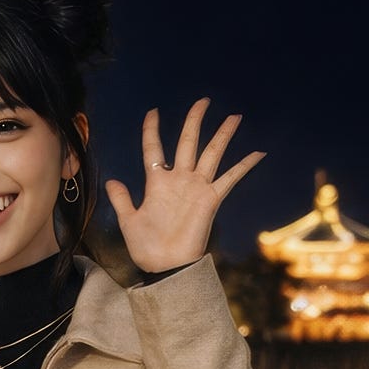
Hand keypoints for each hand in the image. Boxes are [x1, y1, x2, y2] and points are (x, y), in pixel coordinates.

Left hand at [104, 99, 264, 274]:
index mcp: (156, 182)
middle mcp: (179, 180)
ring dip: (222, 135)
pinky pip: (230, 179)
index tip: (153, 112)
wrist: (165, 267)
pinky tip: (258, 153)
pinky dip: (243, 166)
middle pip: (187, 142)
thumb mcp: (129, 221)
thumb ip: (122, 200)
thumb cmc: (147, 247)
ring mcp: (196, 188)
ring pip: (211, 154)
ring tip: (234, 117)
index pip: (153, 149)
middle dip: (195, 120)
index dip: (151, 130)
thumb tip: (111, 180)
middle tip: (203, 101)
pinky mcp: (211, 200)